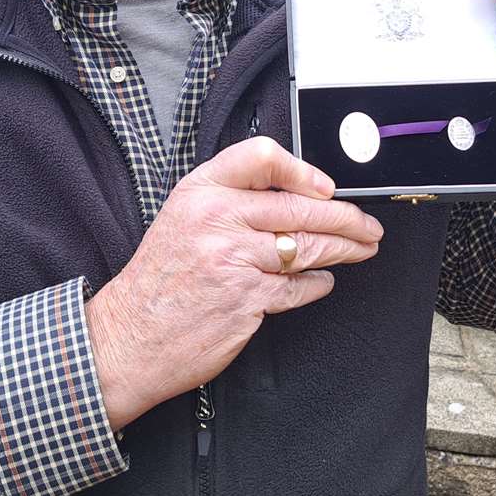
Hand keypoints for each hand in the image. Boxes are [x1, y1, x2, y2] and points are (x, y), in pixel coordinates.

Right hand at [85, 137, 382, 429]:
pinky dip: (317, 284)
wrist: (130, 336)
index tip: (325, 186)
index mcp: (200, 192)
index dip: (302, 169)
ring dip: (344, 248)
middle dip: (345, 217)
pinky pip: (297, 286)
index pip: (261, 158)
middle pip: (299, 207)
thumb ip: (229, 200)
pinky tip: (324, 281)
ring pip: (306, 246)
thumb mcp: (181, 218)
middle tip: (366, 224)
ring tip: (362, 248)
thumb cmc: (157, 282)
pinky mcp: (247, 299)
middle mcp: (217, 219)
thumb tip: (293, 195)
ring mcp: (234, 259)